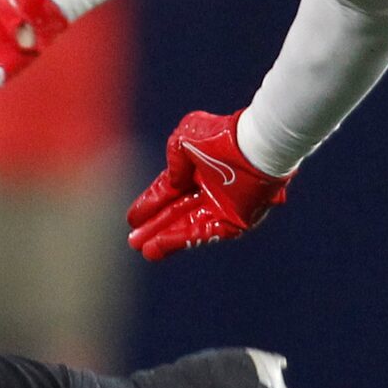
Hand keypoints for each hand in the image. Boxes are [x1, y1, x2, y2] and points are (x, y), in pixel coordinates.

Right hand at [126, 109, 289, 261]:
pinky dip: (178, 241)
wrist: (253, 148)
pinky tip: (157, 248)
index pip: (171, 189)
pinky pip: (200, 234)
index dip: (151, 202)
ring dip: (163, 238)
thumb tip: (173, 181)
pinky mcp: (232, 221)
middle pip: (177, 212)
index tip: (133, 218)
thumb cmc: (221, 137)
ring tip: (141, 249)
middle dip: (155, 225)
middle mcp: (211, 188)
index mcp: (200, 166)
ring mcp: (222, 206)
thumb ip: (173, 159)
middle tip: (133, 239)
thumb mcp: (184, 138)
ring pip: (186, 226)